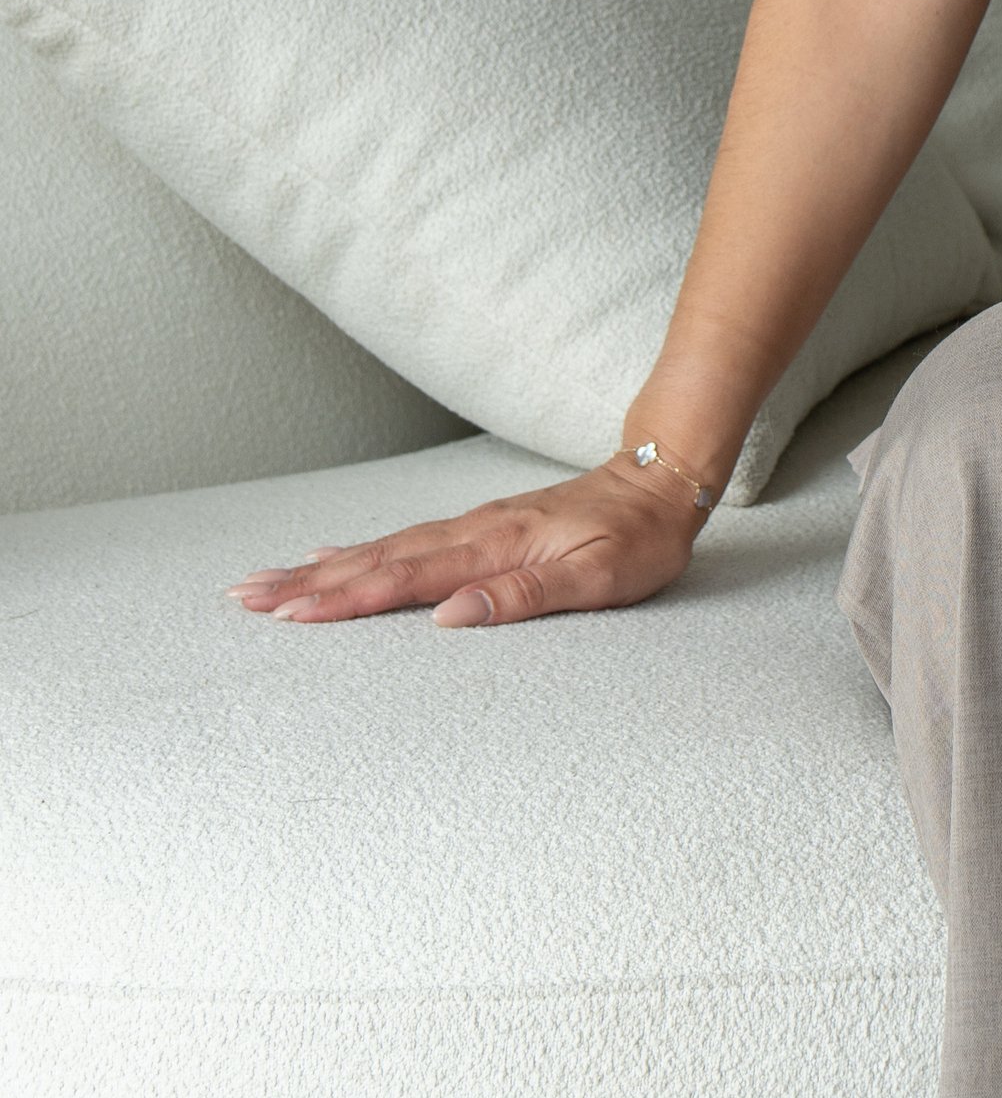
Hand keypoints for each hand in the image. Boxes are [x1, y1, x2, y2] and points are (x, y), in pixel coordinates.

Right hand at [224, 457, 708, 628]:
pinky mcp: (478, 529)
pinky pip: (404, 542)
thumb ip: (525, 594)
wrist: (662, 479)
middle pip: (377, 559)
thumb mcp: (600, 576)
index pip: (406, 578)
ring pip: (383, 548)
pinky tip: (332, 555)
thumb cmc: (638, 538)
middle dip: (309, 583)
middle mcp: (473, 531)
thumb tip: (450, 618)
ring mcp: (472, 527)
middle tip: (244, 597)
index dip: (345, 599)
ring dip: (323, 567)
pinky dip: (360, 551)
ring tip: (268, 581)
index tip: (289, 615)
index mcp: (495, 545)